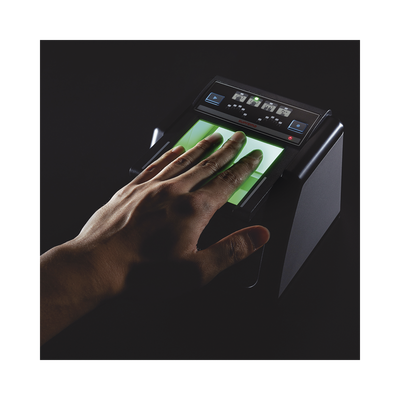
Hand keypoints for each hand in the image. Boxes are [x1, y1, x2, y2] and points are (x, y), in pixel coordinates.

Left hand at [72, 130, 269, 299]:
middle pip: (207, 166)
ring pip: (182, 161)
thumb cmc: (143, 271)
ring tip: (213, 137)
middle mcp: (173, 192)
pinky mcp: (131, 190)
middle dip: (226, 150)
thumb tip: (259, 236)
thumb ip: (231, 250)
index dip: (243, 168)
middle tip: (237, 138)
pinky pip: (155, 165)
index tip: (253, 157)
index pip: (226, 183)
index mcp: (192, 210)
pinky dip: (168, 155)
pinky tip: (175, 149)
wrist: (97, 265)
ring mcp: (150, 188)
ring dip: (201, 148)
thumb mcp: (196, 270)